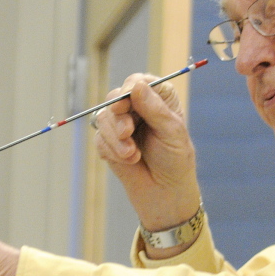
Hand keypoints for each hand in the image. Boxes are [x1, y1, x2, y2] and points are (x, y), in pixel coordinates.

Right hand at [92, 74, 202, 253]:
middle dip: (118, 117)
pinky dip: (112, 151)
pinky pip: (99, 139)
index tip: (126, 100)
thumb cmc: (175, 160)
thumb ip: (154, 108)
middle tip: (127, 132)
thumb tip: (136, 86)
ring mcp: (120, 126)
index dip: (129, 89)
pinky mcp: (108, 143)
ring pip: (103, 119)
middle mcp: (137, 109)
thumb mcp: (171, 132)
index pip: (137, 82)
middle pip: (115, 98)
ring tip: (132, 155)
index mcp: (157, 99)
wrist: (164, 193)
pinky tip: (129, 160)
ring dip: (116, 139)